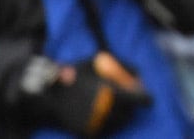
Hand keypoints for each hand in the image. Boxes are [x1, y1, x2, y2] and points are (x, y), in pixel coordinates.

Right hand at [7, 53, 151, 136]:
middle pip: (130, 113)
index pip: (140, 99)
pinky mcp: (87, 133)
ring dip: (123, 119)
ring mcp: (97, 123)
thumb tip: (139, 75)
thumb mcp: (97, 61)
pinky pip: (106, 132)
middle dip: (132, 109)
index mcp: (112, 92)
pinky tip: (107, 120)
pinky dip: (110, 127)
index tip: (147, 99)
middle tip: (131, 104)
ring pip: (120, 124)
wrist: (46, 94)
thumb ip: (122, 65)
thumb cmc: (75, 73)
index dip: (146, 99)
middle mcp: (107, 110)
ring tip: (119, 112)